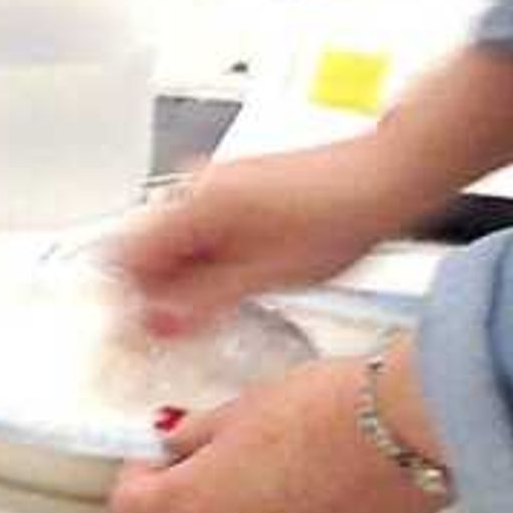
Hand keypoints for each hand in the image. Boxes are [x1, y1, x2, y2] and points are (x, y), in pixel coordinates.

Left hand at [106, 353, 438, 512]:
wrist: (404, 432)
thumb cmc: (320, 409)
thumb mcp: (242, 408)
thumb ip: (196, 435)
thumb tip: (175, 445)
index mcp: (197, 504)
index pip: (130, 512)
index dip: (135, 480)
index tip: (152, 457)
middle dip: (179, 506)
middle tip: (198, 464)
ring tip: (254, 471)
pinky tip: (298, 489)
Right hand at [114, 142, 425, 339]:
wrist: (383, 180)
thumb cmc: (337, 217)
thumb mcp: (265, 276)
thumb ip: (203, 301)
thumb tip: (158, 322)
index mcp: (194, 204)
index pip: (130, 256)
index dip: (133, 300)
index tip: (145, 331)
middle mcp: (197, 186)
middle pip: (151, 247)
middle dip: (161, 291)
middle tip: (184, 330)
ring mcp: (219, 183)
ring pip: (179, 240)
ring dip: (188, 278)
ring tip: (221, 311)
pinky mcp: (240, 188)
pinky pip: (205, 229)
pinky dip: (211, 259)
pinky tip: (240, 283)